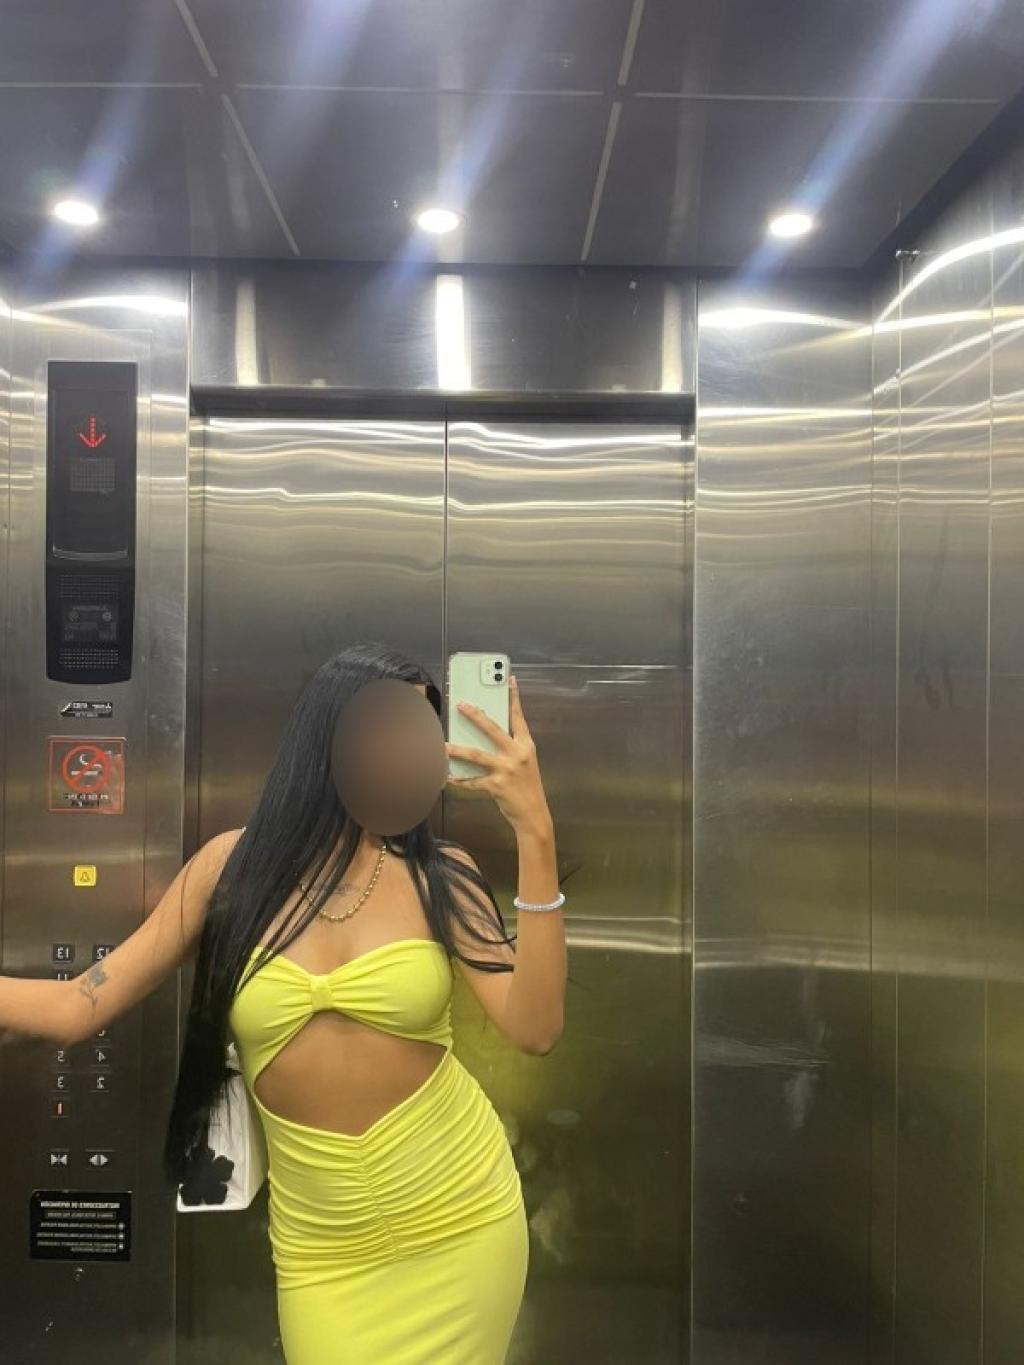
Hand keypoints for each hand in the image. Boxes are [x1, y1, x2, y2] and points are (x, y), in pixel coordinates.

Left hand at [445, 676, 551, 832]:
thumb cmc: (527, 787)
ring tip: (442, 745)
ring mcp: (506, 770)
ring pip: (476, 755)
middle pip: (493, 729)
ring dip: (457, 749)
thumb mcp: (525, 763)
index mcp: (526, 746)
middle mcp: (516, 754)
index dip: (514, 698)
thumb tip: (487, 735)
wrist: (534, 814)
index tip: (509, 680)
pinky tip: (445, 777)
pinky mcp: (496, 785)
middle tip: (461, 704)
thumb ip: (511, 748)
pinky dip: (457, 780)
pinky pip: (472, 781)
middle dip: (476, 716)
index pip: (519, 717)